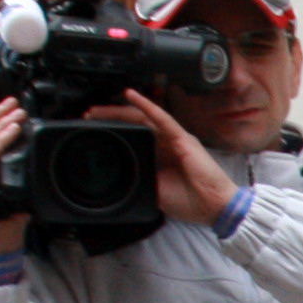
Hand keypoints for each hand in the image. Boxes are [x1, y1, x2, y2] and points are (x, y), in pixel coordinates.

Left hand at [91, 89, 239, 228]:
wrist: (214, 207)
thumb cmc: (191, 201)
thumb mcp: (155, 189)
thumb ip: (140, 176)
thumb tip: (120, 171)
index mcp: (161, 156)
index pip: (134, 135)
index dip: (114, 130)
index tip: (93, 129)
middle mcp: (167, 143)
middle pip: (135, 123)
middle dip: (110, 118)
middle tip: (89, 115)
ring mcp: (175, 138)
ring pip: (143, 117)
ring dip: (119, 110)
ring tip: (99, 109)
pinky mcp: (182, 138)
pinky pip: (161, 117)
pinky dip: (146, 104)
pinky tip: (131, 95)